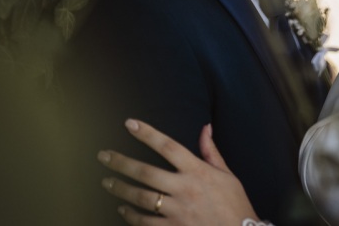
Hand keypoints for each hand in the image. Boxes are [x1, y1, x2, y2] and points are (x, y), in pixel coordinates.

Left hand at [98, 119, 258, 225]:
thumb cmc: (234, 204)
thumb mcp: (227, 175)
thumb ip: (211, 152)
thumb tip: (205, 128)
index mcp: (197, 171)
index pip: (168, 146)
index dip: (148, 134)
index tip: (130, 124)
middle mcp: (184, 189)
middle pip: (146, 172)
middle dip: (121, 163)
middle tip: (103, 156)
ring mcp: (177, 211)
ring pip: (141, 198)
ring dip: (121, 189)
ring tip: (107, 182)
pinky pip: (145, 222)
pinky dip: (130, 216)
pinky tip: (122, 209)